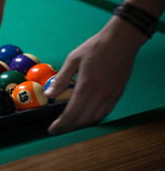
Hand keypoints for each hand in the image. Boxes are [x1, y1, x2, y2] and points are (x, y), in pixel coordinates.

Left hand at [45, 16, 147, 133]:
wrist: (121, 40)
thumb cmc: (95, 47)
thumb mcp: (73, 59)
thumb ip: (61, 79)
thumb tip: (49, 94)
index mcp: (87, 86)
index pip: (72, 113)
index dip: (61, 124)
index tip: (52, 130)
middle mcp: (100, 94)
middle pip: (83, 120)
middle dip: (69, 128)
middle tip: (58, 130)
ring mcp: (111, 96)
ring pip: (95, 119)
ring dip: (81, 125)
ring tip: (69, 125)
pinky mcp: (118, 94)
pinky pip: (105, 113)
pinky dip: (93, 119)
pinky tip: (85, 117)